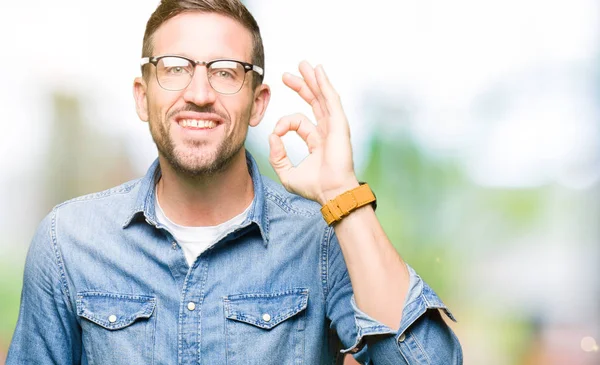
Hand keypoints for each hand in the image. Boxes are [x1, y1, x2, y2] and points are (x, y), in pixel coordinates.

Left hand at [268, 61, 358, 204]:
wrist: (331, 193)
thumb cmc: (314, 187)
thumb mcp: (287, 172)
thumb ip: (277, 156)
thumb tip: (271, 136)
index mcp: (317, 140)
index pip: (298, 121)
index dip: (283, 124)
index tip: (275, 133)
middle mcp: (326, 131)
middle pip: (313, 101)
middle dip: (301, 86)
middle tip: (288, 74)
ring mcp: (334, 126)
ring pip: (322, 96)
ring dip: (313, 79)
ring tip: (304, 64)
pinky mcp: (339, 124)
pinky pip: (331, 100)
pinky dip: (324, 84)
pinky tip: (318, 72)